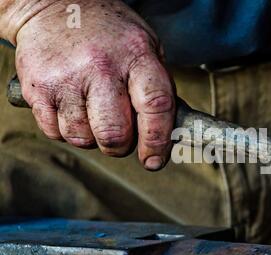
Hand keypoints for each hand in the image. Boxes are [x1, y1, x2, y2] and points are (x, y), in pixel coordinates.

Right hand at [1, 0, 174, 169]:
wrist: (53, 5)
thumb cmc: (107, 32)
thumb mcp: (146, 46)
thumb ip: (158, 87)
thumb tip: (169, 132)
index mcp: (136, 56)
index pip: (156, 107)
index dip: (157, 142)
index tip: (155, 160)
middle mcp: (100, 67)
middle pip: (115, 134)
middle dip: (122, 147)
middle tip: (122, 138)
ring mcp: (66, 79)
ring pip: (83, 139)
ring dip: (93, 138)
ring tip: (94, 113)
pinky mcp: (38, 89)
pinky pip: (56, 133)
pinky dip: (68, 130)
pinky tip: (73, 109)